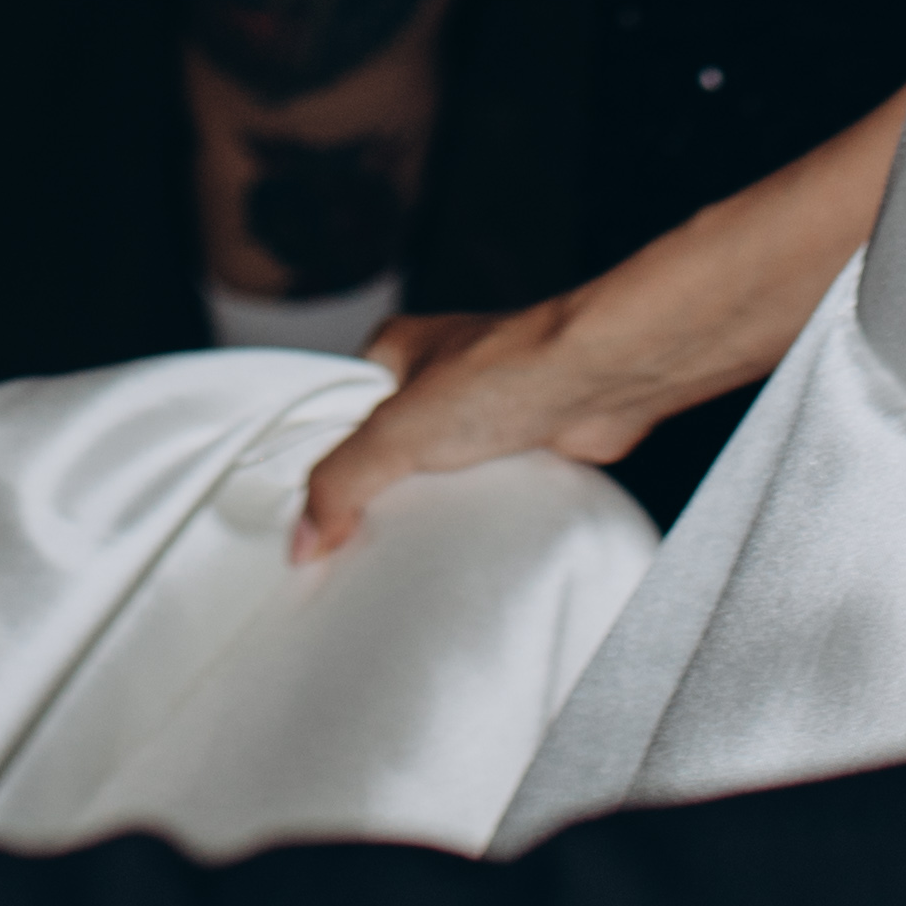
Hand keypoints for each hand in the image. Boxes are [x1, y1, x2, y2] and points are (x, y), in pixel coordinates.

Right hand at [288, 294, 693, 562]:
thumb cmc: (509, 371)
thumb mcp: (398, 430)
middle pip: (384, 454)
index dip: (323, 470)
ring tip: (408, 553)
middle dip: (377, 498)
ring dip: (428, 510)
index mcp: (393, 352)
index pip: (336, 418)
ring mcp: (479, 413)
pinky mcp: (518, 446)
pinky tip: (462, 543)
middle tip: (357, 548)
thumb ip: (342, 482)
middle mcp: (435, 378)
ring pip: (434, 477)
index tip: (312, 523)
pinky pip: (478, 492)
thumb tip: (303, 539)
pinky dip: (471, 517)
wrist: (601, 380)